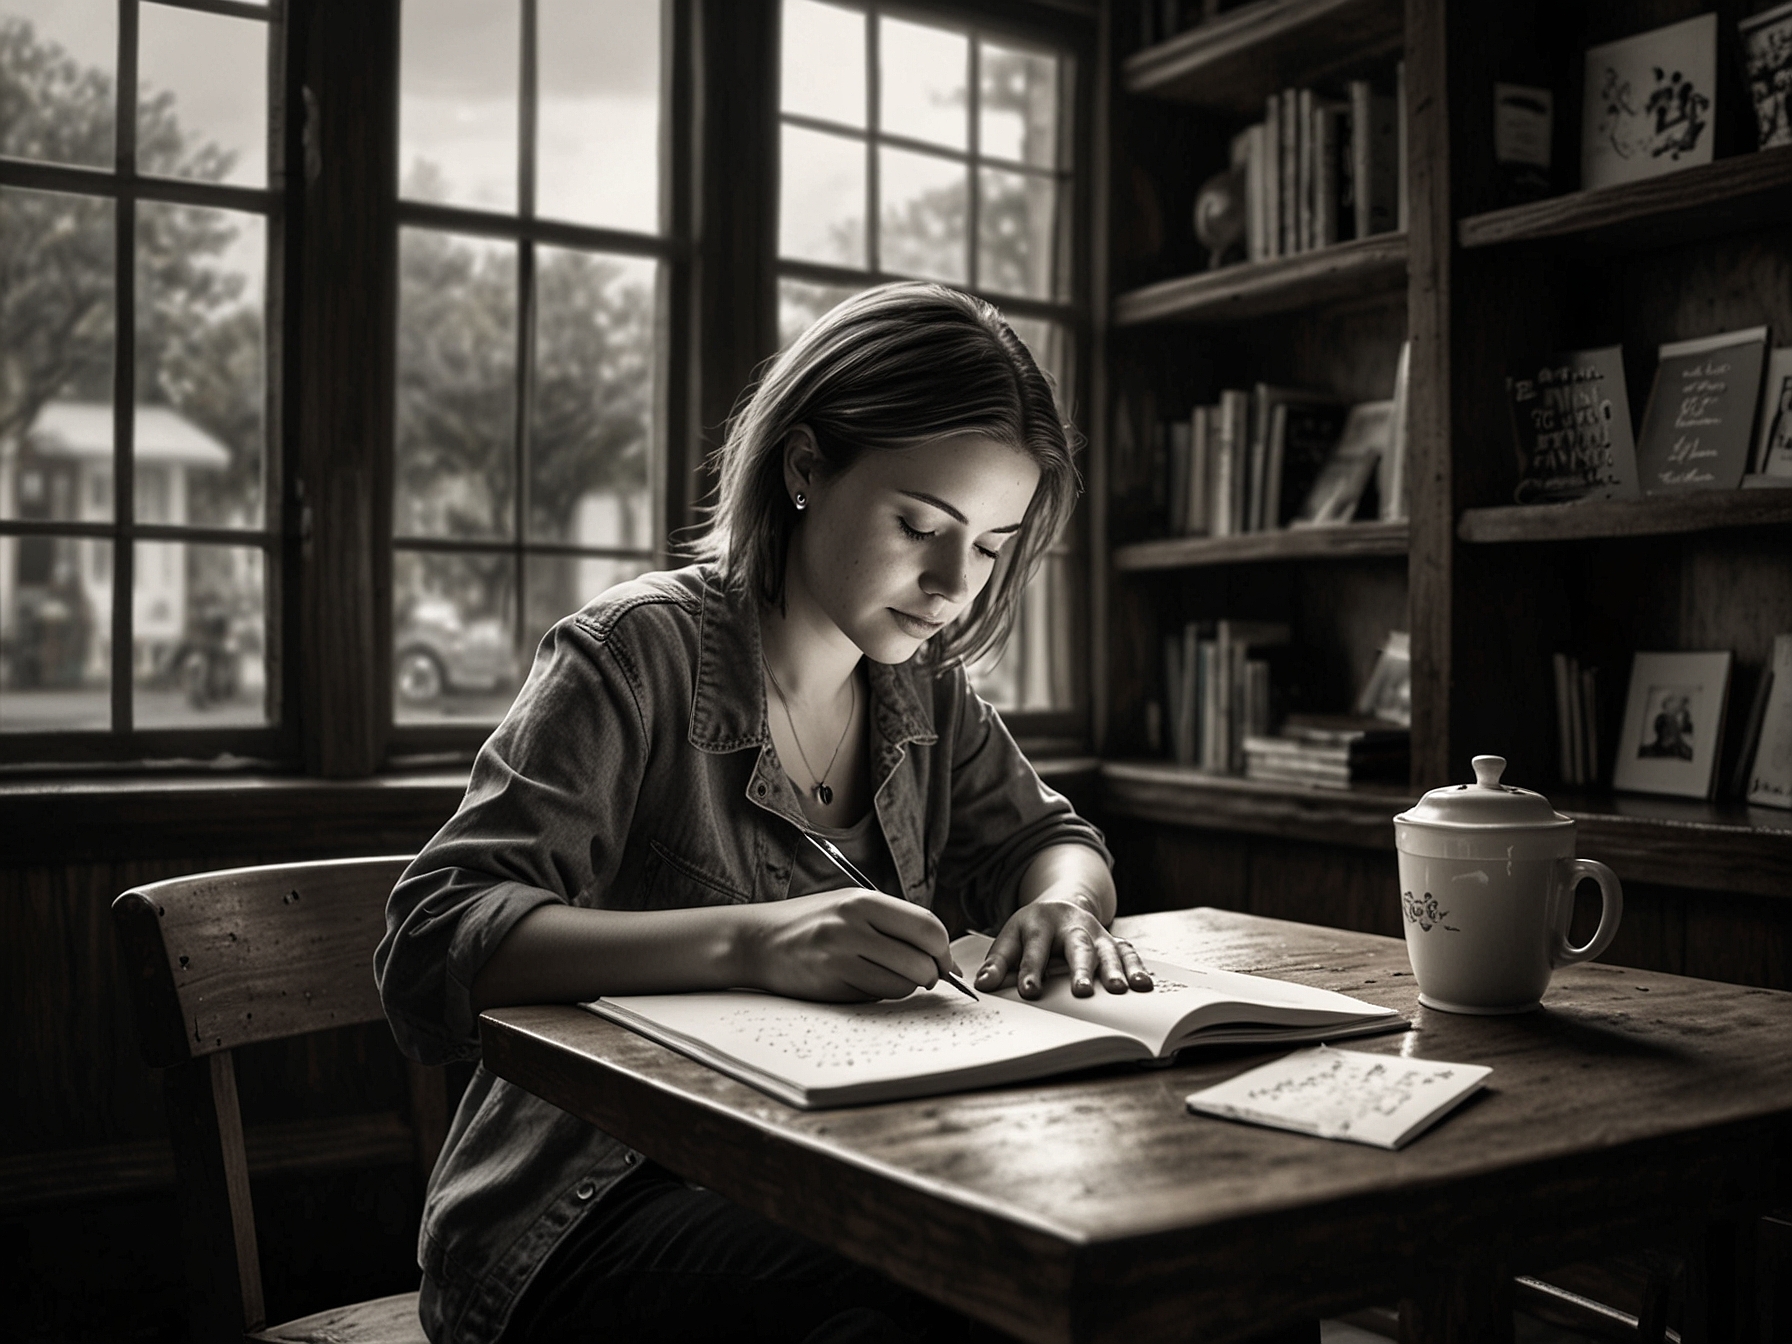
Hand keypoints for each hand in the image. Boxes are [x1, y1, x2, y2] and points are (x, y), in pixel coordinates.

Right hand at [738, 889, 956, 1001]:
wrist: (757, 940)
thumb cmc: (811, 923)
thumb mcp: (851, 905)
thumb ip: (895, 923)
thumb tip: (942, 957)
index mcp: (863, 901)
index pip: (927, 926)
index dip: (943, 949)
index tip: (943, 961)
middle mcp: (852, 926)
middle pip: (921, 960)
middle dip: (931, 974)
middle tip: (925, 976)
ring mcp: (839, 956)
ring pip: (902, 984)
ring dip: (905, 986)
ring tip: (888, 975)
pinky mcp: (830, 984)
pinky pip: (876, 996)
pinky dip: (880, 993)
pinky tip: (862, 981)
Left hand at [975, 892, 1152, 999]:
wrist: (1062, 904)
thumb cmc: (1033, 929)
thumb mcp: (1011, 937)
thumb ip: (998, 961)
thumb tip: (983, 985)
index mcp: (1040, 922)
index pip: (1034, 949)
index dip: (1031, 970)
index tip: (1029, 991)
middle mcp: (1072, 925)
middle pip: (1077, 946)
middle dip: (1080, 969)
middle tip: (1081, 991)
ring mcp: (1095, 932)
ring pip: (1107, 948)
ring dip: (1114, 969)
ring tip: (1119, 990)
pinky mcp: (1112, 940)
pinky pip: (1127, 952)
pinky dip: (1137, 967)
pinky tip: (1144, 985)